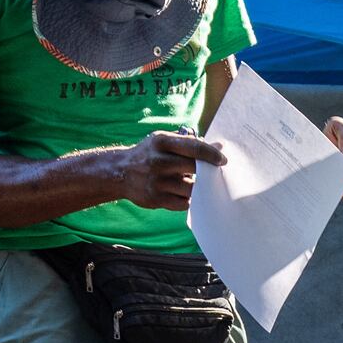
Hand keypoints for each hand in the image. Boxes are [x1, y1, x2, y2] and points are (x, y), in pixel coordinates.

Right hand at [81, 130, 224, 210]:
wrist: (119, 173)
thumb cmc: (149, 154)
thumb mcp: (162, 140)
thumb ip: (188, 143)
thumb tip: (219, 148)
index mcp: (161, 142)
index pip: (194, 147)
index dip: (212, 154)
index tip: (222, 160)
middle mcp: (157, 162)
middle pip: (194, 168)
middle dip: (207, 171)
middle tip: (213, 173)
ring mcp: (156, 182)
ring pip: (191, 188)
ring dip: (197, 187)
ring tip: (193, 182)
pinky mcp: (155, 199)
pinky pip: (184, 202)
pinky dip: (188, 198)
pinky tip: (182, 192)